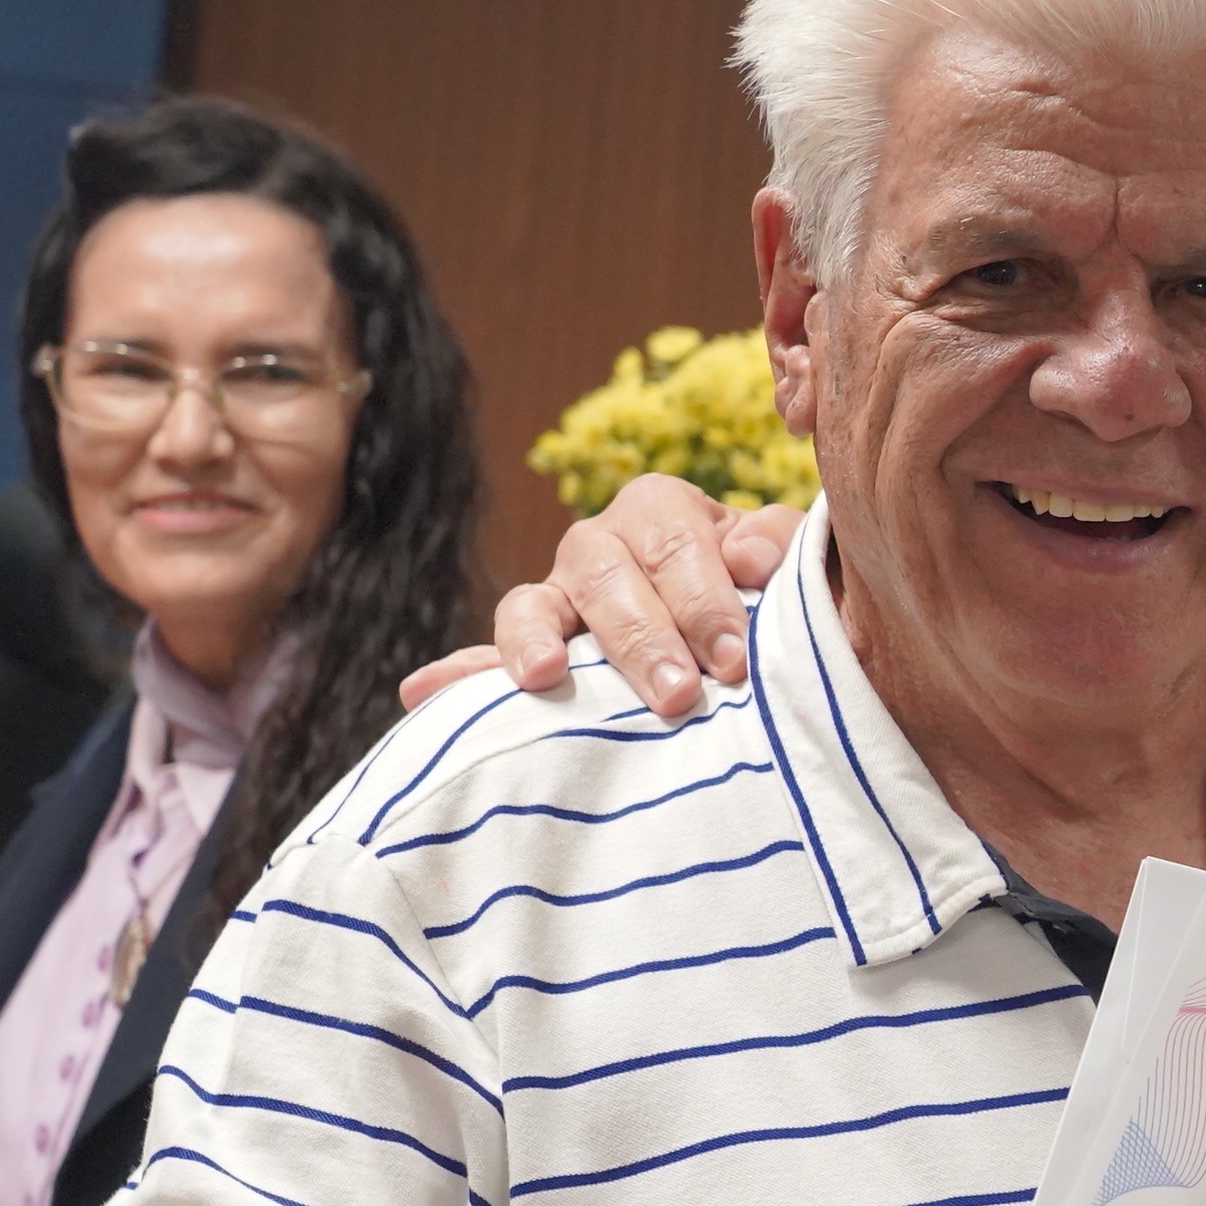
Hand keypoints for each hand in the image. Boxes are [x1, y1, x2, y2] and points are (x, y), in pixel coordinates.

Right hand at [473, 481, 804, 719]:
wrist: (743, 632)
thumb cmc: (766, 590)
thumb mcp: (784, 561)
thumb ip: (778, 548)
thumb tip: (747, 560)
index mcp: (660, 510)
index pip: (672, 542)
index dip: (704, 599)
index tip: (733, 659)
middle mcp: (599, 544)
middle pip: (605, 575)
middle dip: (643, 637)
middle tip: (678, 695)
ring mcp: (557, 595)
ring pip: (535, 604)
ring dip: (538, 641)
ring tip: (545, 677)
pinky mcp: (532, 648)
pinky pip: (485, 657)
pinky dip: (458, 675)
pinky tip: (421, 692)